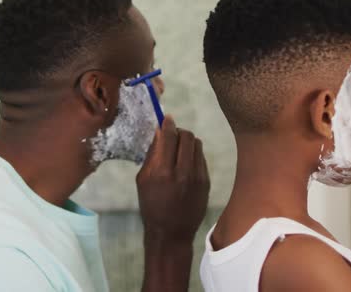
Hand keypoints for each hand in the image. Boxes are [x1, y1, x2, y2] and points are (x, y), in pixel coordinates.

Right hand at [136, 115, 209, 242]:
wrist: (171, 232)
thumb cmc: (151, 205)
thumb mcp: (143, 180)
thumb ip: (152, 155)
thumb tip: (159, 133)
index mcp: (162, 171)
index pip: (169, 136)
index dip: (168, 124)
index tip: (166, 119)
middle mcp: (183, 171)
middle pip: (187, 136)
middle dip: (178, 131)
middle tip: (172, 135)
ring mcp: (198, 177)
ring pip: (197, 144)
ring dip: (187, 142)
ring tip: (179, 149)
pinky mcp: (207, 181)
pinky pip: (202, 157)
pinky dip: (193, 154)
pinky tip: (186, 162)